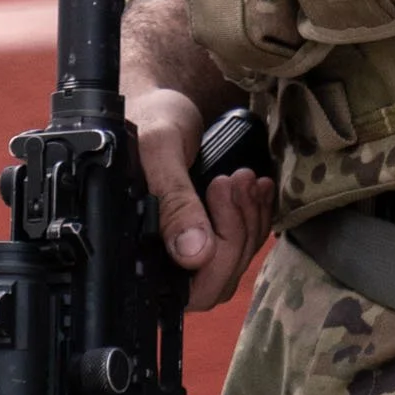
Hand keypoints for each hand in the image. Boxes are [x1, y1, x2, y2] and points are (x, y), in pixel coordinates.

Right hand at [129, 84, 274, 311]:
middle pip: (216, 282)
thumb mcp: (158, 151)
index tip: (216, 193)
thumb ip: (174, 202)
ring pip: (233, 264)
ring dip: (249, 220)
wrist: (157, 103)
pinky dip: (257, 216)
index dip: (213, 258)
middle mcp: (161, 260)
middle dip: (236, 231)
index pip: (184, 291)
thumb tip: (193, 253)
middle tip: (233, 180)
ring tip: (244, 177)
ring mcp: (187, 250)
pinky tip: (257, 186)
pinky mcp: (209, 234)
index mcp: (136, 250)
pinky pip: (242, 244)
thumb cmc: (147, 118)